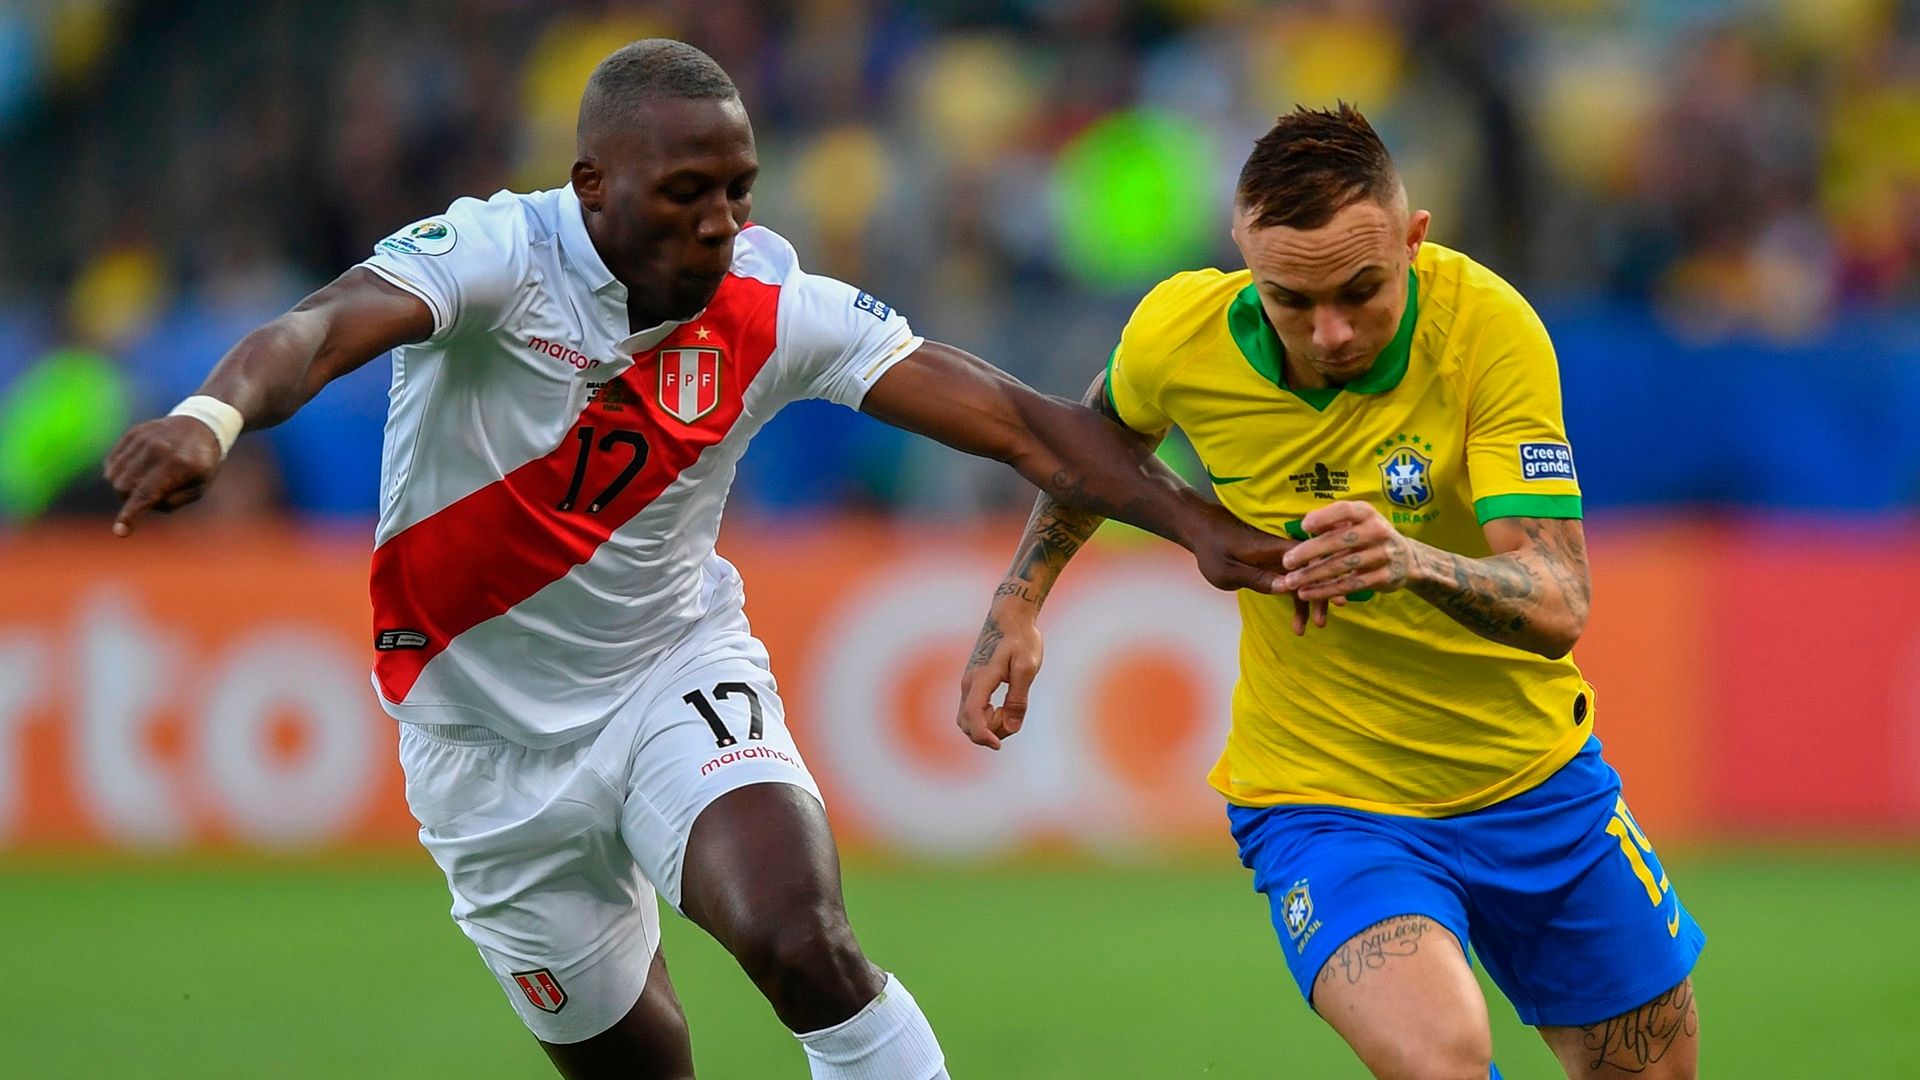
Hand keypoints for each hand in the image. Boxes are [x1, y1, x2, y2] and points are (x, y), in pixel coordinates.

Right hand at [103, 416, 224, 536]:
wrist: (200, 426)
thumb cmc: (201, 464)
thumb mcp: (199, 488)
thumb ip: (172, 502)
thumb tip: (142, 506)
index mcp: (178, 466)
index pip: (146, 494)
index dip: (131, 515)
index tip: (120, 532)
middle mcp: (157, 450)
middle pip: (124, 487)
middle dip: (130, 498)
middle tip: (149, 494)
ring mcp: (143, 439)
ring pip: (113, 475)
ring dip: (123, 486)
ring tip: (144, 480)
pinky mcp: (133, 434)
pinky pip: (112, 461)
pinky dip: (118, 472)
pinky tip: (136, 469)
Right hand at [957, 599, 1043, 749]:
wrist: (1009, 617)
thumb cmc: (1021, 639)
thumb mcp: (1027, 667)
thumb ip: (1019, 698)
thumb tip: (1011, 727)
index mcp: (981, 679)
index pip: (972, 717)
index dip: (983, 736)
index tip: (998, 745)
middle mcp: (969, 684)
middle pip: (967, 724)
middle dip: (989, 732)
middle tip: (1013, 715)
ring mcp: (968, 683)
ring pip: (968, 719)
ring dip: (988, 725)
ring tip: (1010, 709)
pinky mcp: (973, 683)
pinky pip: (973, 710)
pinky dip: (986, 717)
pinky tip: (1004, 706)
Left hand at [1188, 504, 1341, 632]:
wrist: (1202, 529)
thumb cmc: (1212, 549)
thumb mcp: (1228, 570)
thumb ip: (1257, 578)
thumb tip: (1286, 588)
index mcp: (1274, 546)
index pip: (1309, 557)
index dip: (1324, 576)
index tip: (1334, 598)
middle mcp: (1282, 549)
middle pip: (1312, 569)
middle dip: (1320, 594)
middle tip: (1321, 621)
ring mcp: (1281, 556)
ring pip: (1304, 577)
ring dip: (1309, 600)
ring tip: (1314, 626)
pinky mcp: (1276, 562)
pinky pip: (1293, 579)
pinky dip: (1297, 596)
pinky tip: (1299, 618)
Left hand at [1279, 501, 1419, 601]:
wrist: (1406, 559)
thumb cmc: (1369, 536)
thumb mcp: (1356, 522)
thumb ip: (1333, 522)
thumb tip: (1306, 523)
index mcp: (1367, 513)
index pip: (1344, 511)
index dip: (1324, 517)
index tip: (1304, 526)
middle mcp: (1377, 531)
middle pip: (1340, 541)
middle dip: (1310, 552)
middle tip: (1286, 562)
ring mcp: (1382, 555)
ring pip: (1342, 566)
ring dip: (1313, 575)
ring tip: (1291, 582)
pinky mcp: (1383, 577)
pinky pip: (1350, 585)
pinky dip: (1326, 591)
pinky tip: (1307, 594)